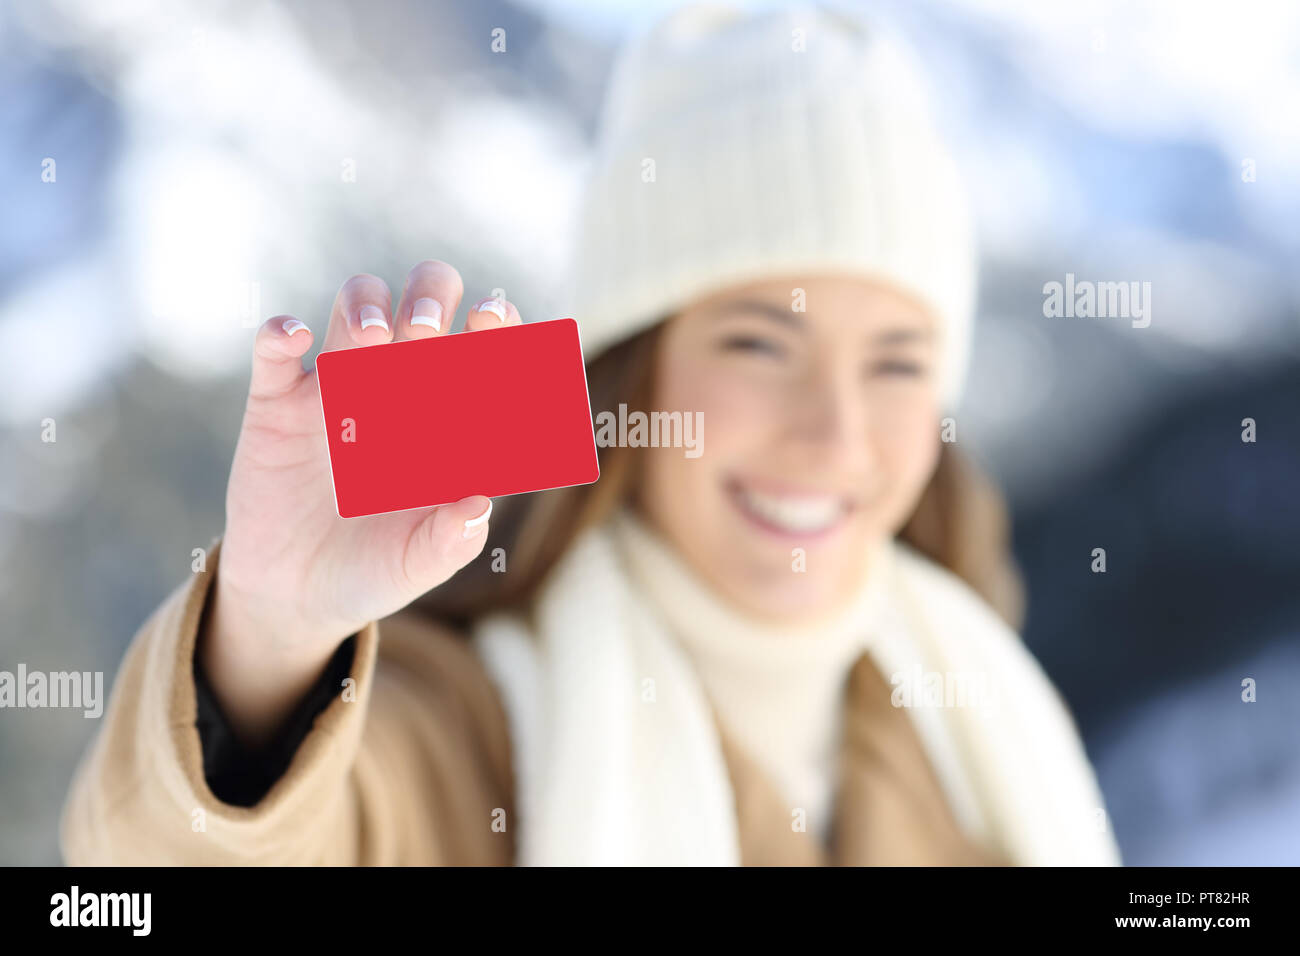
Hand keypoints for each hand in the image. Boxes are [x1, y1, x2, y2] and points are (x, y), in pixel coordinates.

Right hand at [202, 261, 522, 745]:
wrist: (295, 595)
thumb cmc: (375, 571)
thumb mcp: (415, 567)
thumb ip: (449, 541)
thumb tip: (478, 504)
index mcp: (448, 416)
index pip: (482, 349)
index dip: (496, 326)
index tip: (495, 324)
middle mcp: (399, 386)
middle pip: (423, 303)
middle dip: (430, 297)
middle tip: (426, 331)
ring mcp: (338, 388)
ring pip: (357, 306)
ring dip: (366, 305)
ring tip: (372, 340)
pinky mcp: (276, 402)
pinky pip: (274, 348)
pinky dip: (280, 332)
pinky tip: (292, 338)